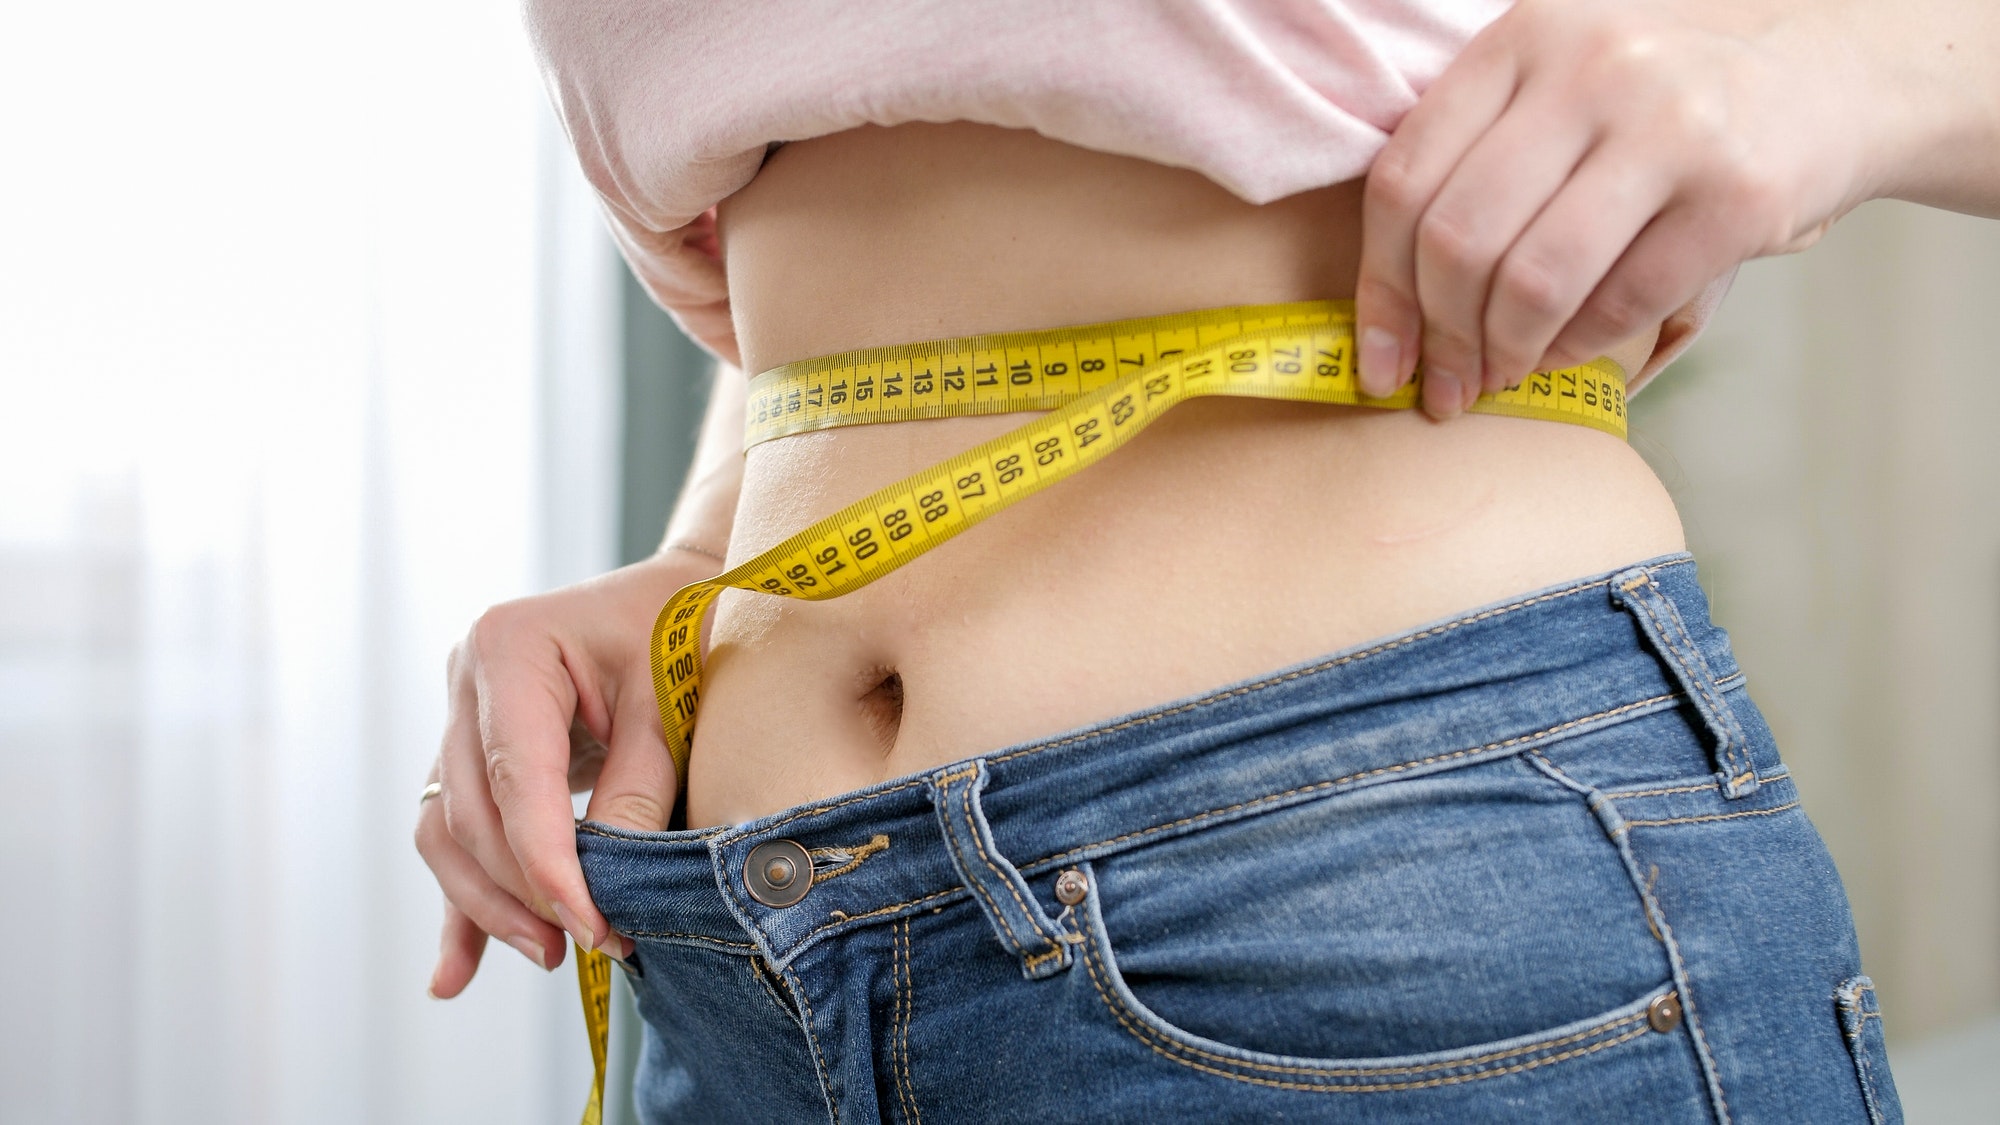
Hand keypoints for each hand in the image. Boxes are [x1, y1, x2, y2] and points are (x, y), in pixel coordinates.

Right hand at [413, 549, 720, 996]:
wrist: (675, 592)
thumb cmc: (679, 628)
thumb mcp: (669, 701)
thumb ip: (639, 785)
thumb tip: (609, 880)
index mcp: (510, 646)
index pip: (516, 778)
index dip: (547, 863)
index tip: (590, 924)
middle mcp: (467, 679)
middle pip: (472, 813)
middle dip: (524, 891)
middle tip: (592, 942)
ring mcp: (461, 716)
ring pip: (450, 832)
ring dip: (490, 905)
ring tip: (550, 954)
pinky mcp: (474, 755)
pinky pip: (457, 836)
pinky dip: (463, 904)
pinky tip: (453, 977)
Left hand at [1355, 0, 1903, 416]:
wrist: (1833, 71)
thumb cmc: (1660, 100)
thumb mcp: (1559, 79)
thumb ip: (1477, 151)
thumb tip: (1387, 301)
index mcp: (1522, 39)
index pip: (1405, 180)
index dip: (1378, 288)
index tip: (1377, 358)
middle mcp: (1589, 69)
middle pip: (1458, 239)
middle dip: (1437, 337)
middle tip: (1441, 385)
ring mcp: (1668, 126)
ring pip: (1533, 279)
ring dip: (1501, 353)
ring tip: (1497, 376)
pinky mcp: (1737, 193)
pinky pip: (1621, 301)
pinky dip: (1575, 348)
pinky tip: (1562, 354)